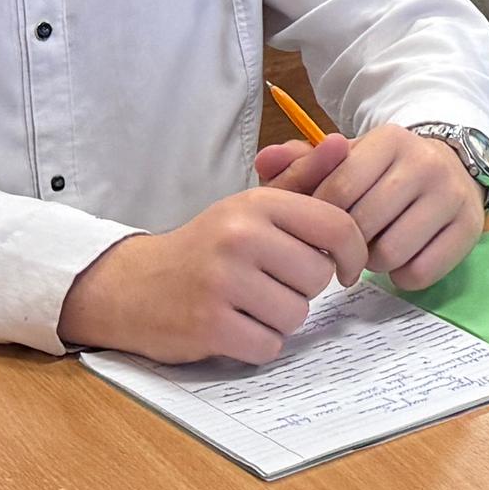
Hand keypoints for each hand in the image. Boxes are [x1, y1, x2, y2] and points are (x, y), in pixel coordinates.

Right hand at [58, 181, 368, 364]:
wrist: (135, 284)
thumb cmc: (207, 247)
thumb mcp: (251, 206)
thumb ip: (303, 177)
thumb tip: (342, 143)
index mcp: (257, 205)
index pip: (337, 226)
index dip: (353, 253)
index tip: (344, 268)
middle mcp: (240, 237)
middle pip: (317, 278)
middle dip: (303, 288)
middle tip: (272, 283)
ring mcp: (222, 283)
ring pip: (295, 315)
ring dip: (280, 319)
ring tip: (251, 305)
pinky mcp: (209, 326)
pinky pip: (268, 346)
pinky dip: (258, 344)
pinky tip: (236, 327)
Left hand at [259, 124, 485, 288]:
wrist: (450, 169)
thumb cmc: (384, 172)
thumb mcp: (348, 159)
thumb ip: (303, 161)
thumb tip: (264, 162)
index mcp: (389, 140)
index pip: (339, 189)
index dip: (321, 220)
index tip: (318, 231)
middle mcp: (424, 163)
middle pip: (362, 226)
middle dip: (345, 245)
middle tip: (345, 247)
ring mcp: (451, 195)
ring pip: (390, 253)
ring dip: (373, 263)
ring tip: (374, 249)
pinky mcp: (469, 229)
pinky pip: (419, 272)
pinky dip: (402, 275)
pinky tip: (401, 258)